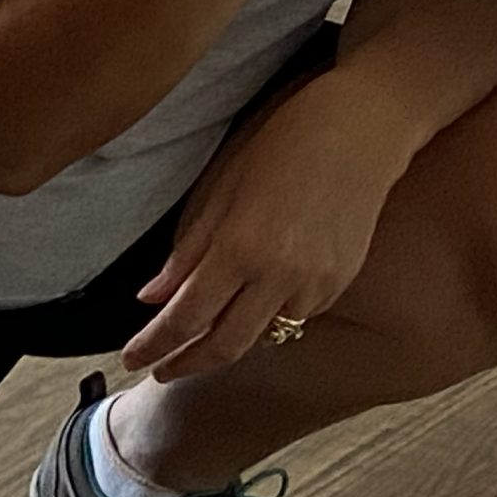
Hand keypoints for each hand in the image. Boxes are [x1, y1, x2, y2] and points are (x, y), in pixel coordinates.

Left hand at [121, 81, 395, 380]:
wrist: (364, 128)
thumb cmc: (288, 143)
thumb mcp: (223, 188)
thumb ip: (189, 250)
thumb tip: (153, 298)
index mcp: (241, 248)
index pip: (184, 318)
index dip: (152, 345)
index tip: (132, 357)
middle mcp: (280, 275)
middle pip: (224, 347)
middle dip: (186, 364)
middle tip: (162, 369)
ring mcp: (316, 281)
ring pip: (264, 335)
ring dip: (231, 340)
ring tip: (208, 335)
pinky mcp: (342, 280)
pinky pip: (298, 315)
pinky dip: (271, 316)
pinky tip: (259, 300)